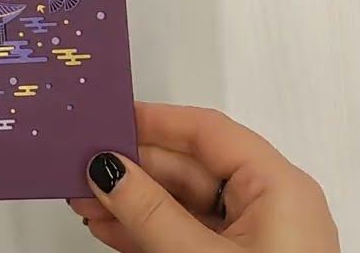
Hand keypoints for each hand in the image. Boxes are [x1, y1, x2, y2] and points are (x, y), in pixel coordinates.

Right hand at [69, 102, 337, 251]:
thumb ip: (150, 212)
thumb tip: (110, 169)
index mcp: (278, 188)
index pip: (208, 132)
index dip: (155, 121)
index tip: (106, 119)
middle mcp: (271, 207)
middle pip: (191, 167)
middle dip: (133, 168)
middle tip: (81, 166)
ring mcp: (256, 240)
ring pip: (184, 205)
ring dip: (132, 201)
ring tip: (85, 200)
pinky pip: (188, 235)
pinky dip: (147, 231)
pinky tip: (110, 229)